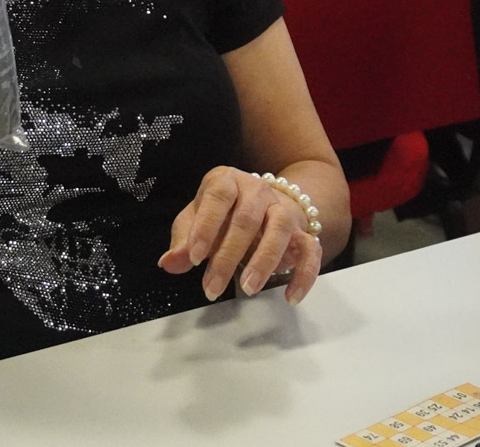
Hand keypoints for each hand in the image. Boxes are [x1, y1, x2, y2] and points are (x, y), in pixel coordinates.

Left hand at [158, 167, 321, 305]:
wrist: (264, 206)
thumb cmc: (222, 215)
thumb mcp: (196, 221)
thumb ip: (183, 242)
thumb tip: (169, 263)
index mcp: (227, 181)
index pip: (218, 198)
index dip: (206, 227)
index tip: (193, 258)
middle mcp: (258, 190)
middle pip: (247, 218)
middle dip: (228, 256)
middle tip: (212, 288)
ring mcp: (283, 209)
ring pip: (280, 229)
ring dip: (264, 261)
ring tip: (247, 288)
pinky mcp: (302, 232)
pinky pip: (310, 250)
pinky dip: (304, 275)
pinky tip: (290, 298)